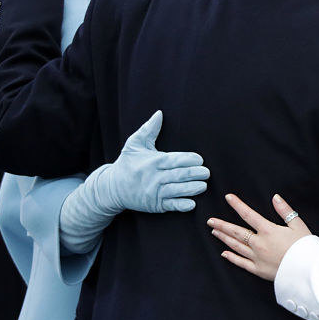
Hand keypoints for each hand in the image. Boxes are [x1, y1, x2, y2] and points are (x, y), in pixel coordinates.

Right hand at [93, 110, 209, 213]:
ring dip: (193, 188)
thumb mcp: (134, 144)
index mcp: (152, 162)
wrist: (111, 188)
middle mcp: (153, 178)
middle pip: (179, 175)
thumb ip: (149, 129)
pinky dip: (181, 205)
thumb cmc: (127, 164)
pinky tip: (192, 203)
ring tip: (203, 185)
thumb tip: (159, 113)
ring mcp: (154, 193)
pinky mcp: (154, 205)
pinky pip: (170, 206)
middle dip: (195, 174)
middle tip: (207, 173)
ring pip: (177, 190)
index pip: (174, 160)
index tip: (200, 160)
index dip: (189, 160)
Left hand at [208, 193, 310, 281]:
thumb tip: (275, 197)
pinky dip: (232, 257)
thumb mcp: (298, 225)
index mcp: (268, 230)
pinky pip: (241, 263)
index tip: (228, 197)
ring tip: (214, 232)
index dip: (237, 205)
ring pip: (236, 246)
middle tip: (210, 221)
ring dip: (224, 238)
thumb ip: (285, 211)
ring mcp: (256, 257)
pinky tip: (224, 253)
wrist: (307, 270)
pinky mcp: (258, 270)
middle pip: (236, 232)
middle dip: (222, 225)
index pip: (248, 214)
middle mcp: (259, 243)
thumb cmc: (305, 247)